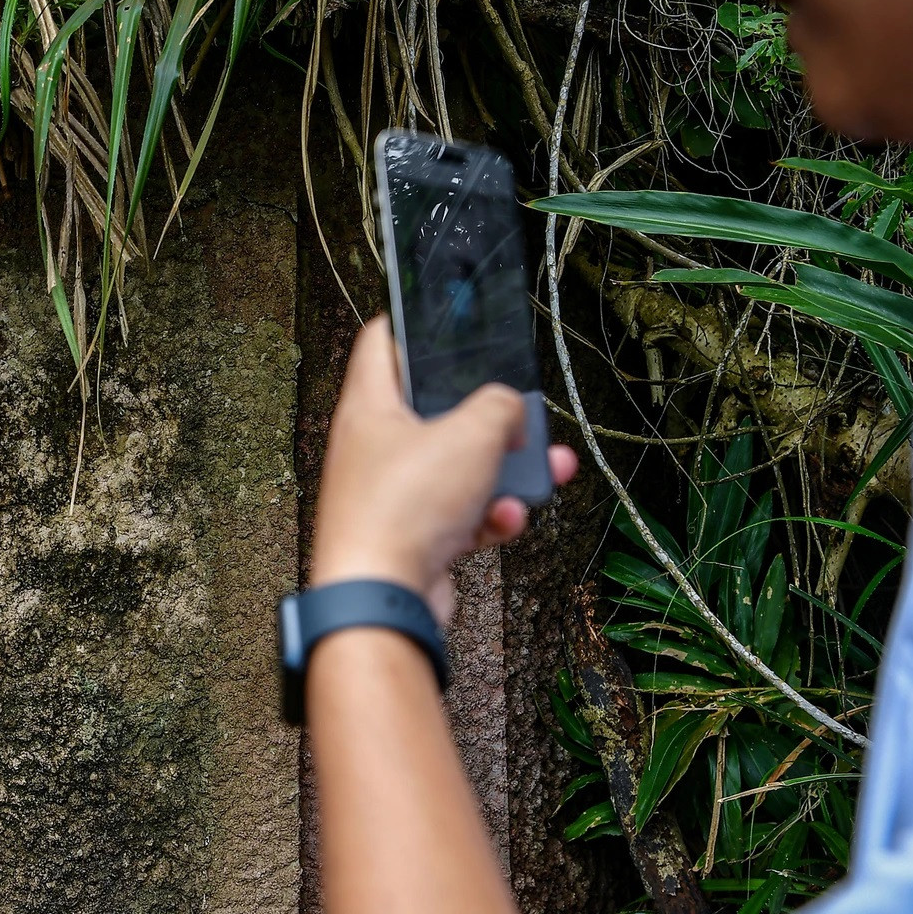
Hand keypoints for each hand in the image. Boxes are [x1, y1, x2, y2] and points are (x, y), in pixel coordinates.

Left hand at [311, 319, 577, 624]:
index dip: (412, 321)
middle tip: (521, 414)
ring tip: (542, 469)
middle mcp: (373, 447)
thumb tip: (508, 410)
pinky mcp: (410, 535)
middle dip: (490, 416)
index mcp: (370, 407)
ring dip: (502, 472)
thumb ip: (499, 407)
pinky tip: (503, 519)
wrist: (382, 598)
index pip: (382, 341)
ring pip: (457, 467)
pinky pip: (460, 514)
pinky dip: (488, 516)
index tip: (442, 314)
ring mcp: (391, 493)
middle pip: (436, 411)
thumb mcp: (470, 435)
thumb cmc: (400, 512)